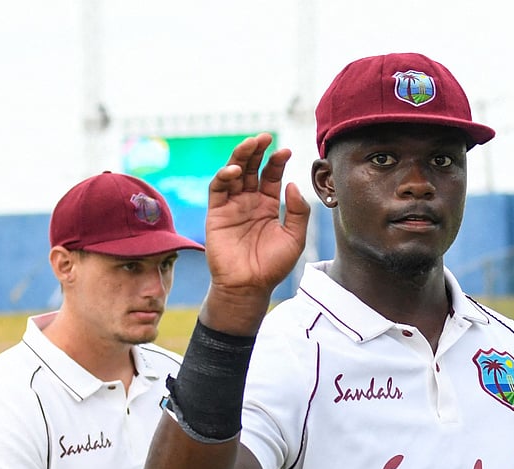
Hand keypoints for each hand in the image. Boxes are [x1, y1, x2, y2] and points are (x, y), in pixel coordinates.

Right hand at [204, 133, 309, 302]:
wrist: (249, 287)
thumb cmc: (272, 266)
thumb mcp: (294, 237)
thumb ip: (297, 211)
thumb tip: (292, 184)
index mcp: (267, 205)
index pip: (271, 175)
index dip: (277, 162)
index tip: (286, 151)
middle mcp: (248, 202)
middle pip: (251, 168)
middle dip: (257, 151)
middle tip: (264, 137)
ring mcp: (231, 206)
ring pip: (233, 173)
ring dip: (240, 157)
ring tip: (250, 144)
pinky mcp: (216, 214)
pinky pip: (218, 189)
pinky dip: (224, 176)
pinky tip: (235, 170)